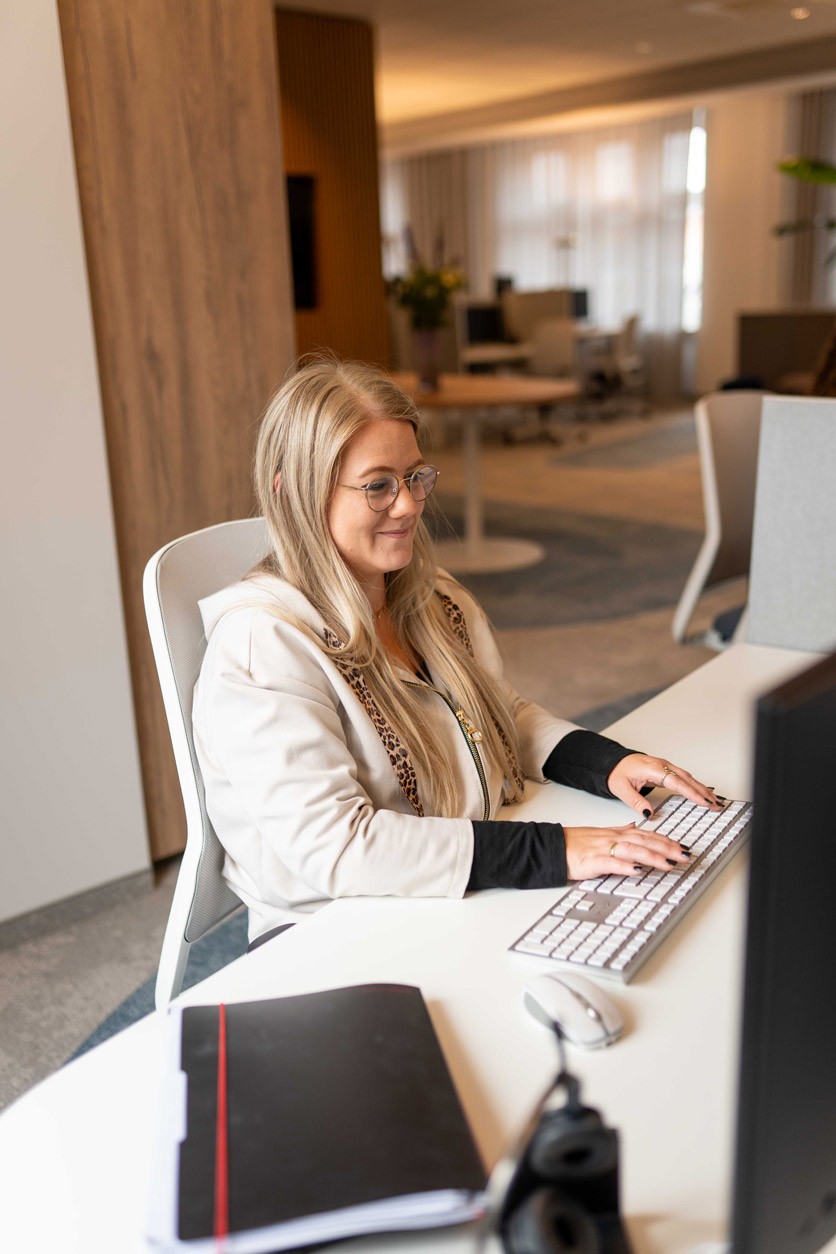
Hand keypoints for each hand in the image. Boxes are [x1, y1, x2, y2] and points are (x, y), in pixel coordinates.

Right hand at [563, 821, 691, 880]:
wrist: (553, 846)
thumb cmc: (575, 842)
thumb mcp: (599, 833)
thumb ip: (618, 831)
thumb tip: (633, 826)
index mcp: (616, 833)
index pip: (646, 835)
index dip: (666, 840)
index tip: (681, 847)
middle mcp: (613, 838)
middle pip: (644, 841)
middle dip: (667, 848)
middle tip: (685, 855)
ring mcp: (603, 849)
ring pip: (633, 850)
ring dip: (653, 856)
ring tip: (669, 863)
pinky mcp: (593, 861)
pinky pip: (612, 863)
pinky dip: (626, 866)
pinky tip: (638, 871)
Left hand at [606, 753, 720, 818]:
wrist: (613, 763)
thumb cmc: (617, 773)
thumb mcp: (621, 789)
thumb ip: (635, 801)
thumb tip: (648, 813)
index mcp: (651, 769)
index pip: (675, 781)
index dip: (691, 792)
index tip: (703, 801)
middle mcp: (661, 766)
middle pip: (686, 779)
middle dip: (702, 792)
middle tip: (715, 805)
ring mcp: (665, 767)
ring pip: (687, 778)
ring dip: (701, 789)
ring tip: (714, 802)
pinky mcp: (665, 770)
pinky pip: (684, 778)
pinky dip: (695, 786)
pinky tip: (703, 793)